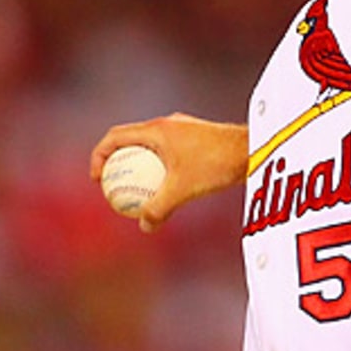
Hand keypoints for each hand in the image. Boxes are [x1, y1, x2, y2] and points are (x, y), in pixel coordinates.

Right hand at [90, 113, 248, 232]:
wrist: (252, 149)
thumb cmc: (216, 165)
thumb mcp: (182, 190)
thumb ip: (159, 208)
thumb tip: (144, 226)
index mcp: (156, 129)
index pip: (114, 137)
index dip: (99, 156)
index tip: (98, 179)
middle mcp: (168, 124)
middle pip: (130, 140)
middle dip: (117, 161)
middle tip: (113, 186)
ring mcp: (183, 129)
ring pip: (152, 146)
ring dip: (141, 165)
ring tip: (139, 191)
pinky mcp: (197, 137)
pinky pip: (169, 151)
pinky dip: (162, 167)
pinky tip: (169, 189)